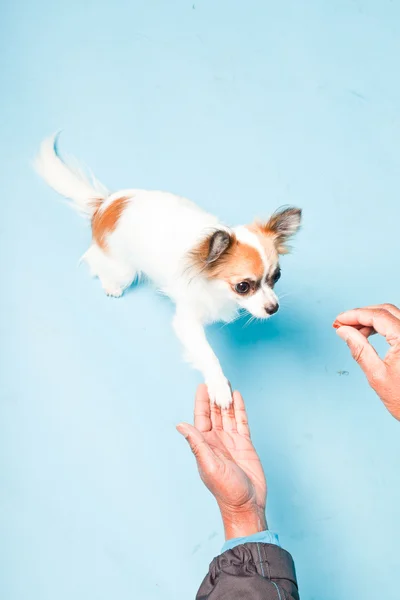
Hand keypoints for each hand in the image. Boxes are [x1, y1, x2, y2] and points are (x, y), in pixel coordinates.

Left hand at [177, 384, 266, 539]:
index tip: (202, 385)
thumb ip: (196, 443)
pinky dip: (239, 409)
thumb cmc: (225, 490)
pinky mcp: (244, 444)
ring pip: (228, 414)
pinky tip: (237, 397)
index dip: (201, 401)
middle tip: (215, 377)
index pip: (202, 416)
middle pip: (215, 412)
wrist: (247, 505)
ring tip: (225, 382)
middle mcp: (216, 439)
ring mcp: (231, 441)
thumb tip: (180, 425)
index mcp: (204, 443)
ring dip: (226, 399)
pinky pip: (241, 422)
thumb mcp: (208, 465)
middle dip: (214, 395)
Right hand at [334, 304, 399, 420]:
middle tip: (343, 324)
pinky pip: (398, 324)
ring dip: (372, 319)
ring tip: (354, 332)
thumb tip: (344, 331)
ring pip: (392, 315)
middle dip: (362, 314)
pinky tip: (370, 334)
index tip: (338, 321)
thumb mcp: (377, 375)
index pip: (377, 316)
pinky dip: (383, 326)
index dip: (354, 315)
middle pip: (385, 311)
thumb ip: (359, 349)